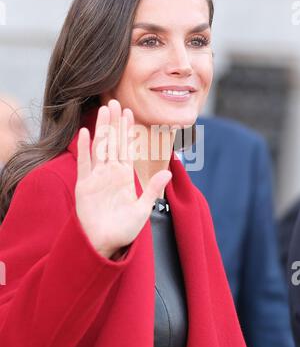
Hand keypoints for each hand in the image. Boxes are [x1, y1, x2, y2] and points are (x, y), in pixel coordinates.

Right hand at [75, 99, 171, 258]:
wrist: (103, 244)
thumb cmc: (123, 230)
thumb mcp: (142, 210)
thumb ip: (153, 189)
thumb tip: (169, 172)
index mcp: (126, 176)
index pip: (127, 148)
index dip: (128, 130)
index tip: (130, 112)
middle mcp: (111, 173)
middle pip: (113, 142)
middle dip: (114, 122)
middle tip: (115, 101)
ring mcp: (97, 177)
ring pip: (100, 147)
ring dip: (101, 129)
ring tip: (103, 110)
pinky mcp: (84, 185)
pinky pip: (84, 163)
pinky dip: (84, 148)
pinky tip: (85, 133)